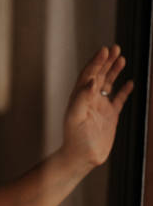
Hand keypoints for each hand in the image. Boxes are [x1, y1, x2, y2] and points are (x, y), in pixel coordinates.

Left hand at [61, 44, 133, 170]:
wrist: (81, 157)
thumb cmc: (74, 138)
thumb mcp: (75, 117)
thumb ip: (81, 98)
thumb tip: (90, 82)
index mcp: (79, 96)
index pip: (88, 74)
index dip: (96, 62)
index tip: (104, 50)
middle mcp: (89, 98)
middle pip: (99, 75)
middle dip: (106, 61)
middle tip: (115, 48)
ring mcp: (100, 106)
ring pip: (108, 84)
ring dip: (114, 71)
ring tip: (122, 58)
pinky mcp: (110, 116)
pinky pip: (118, 99)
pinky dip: (124, 90)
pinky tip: (130, 82)